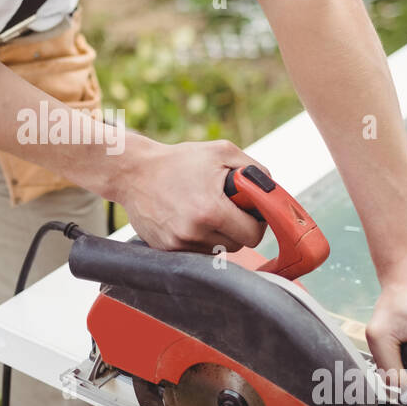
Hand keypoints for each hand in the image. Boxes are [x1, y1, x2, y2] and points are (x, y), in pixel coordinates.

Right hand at [114, 139, 267, 253]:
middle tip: (226, 208)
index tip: (250, 212)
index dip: (256, 223)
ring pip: (219, 251)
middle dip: (238, 228)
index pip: (253, 235)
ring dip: (219, 235)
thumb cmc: (178, 160)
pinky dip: (200, 239)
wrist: (133, 172)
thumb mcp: (221, 152)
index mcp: (210, 210)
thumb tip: (273, 192)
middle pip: (238, 245)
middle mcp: (194, 232)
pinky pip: (198, 253)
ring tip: (205, 211)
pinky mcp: (167, 250)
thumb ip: (255, 170)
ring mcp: (179, 244)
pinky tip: (189, 219)